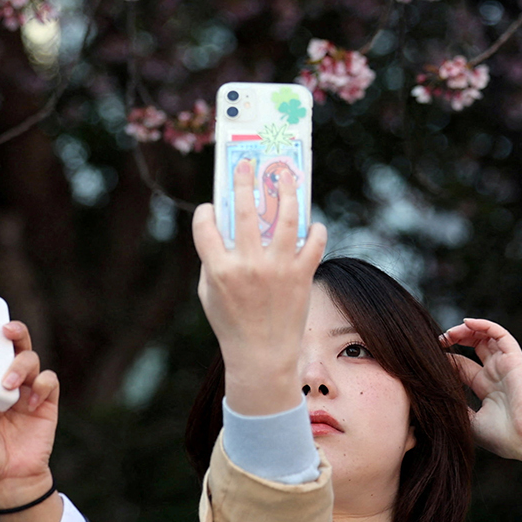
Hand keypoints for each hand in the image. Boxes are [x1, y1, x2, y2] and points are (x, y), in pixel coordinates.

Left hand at [0, 321, 62, 521]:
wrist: (9, 483)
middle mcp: (7, 383)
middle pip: (14, 346)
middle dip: (13, 332)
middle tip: (5, 330)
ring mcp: (28, 392)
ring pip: (31, 359)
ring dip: (21, 365)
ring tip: (10, 383)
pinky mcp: (46, 403)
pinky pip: (50, 381)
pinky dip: (42, 384)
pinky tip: (30, 400)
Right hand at [192, 157, 327, 416]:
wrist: (263, 357)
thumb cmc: (232, 324)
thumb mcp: (209, 294)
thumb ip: (213, 260)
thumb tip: (226, 224)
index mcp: (219, 270)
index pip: (206, 226)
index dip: (207, 211)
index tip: (212, 206)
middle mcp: (248, 265)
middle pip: (246, 210)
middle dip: (245, 180)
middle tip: (247, 163)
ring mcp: (278, 269)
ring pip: (286, 218)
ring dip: (286, 192)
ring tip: (285, 177)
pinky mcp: (302, 276)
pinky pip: (314, 243)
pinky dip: (315, 230)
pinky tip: (312, 223)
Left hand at [442, 318, 521, 469]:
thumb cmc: (503, 437)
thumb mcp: (470, 422)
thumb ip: (455, 406)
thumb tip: (432, 398)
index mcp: (486, 389)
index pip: (463, 367)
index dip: (447, 360)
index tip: (428, 359)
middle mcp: (496, 374)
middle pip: (474, 347)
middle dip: (456, 340)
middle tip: (438, 341)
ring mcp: (506, 365)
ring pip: (486, 337)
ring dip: (466, 330)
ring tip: (449, 333)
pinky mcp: (515, 359)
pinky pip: (500, 334)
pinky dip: (484, 325)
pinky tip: (466, 323)